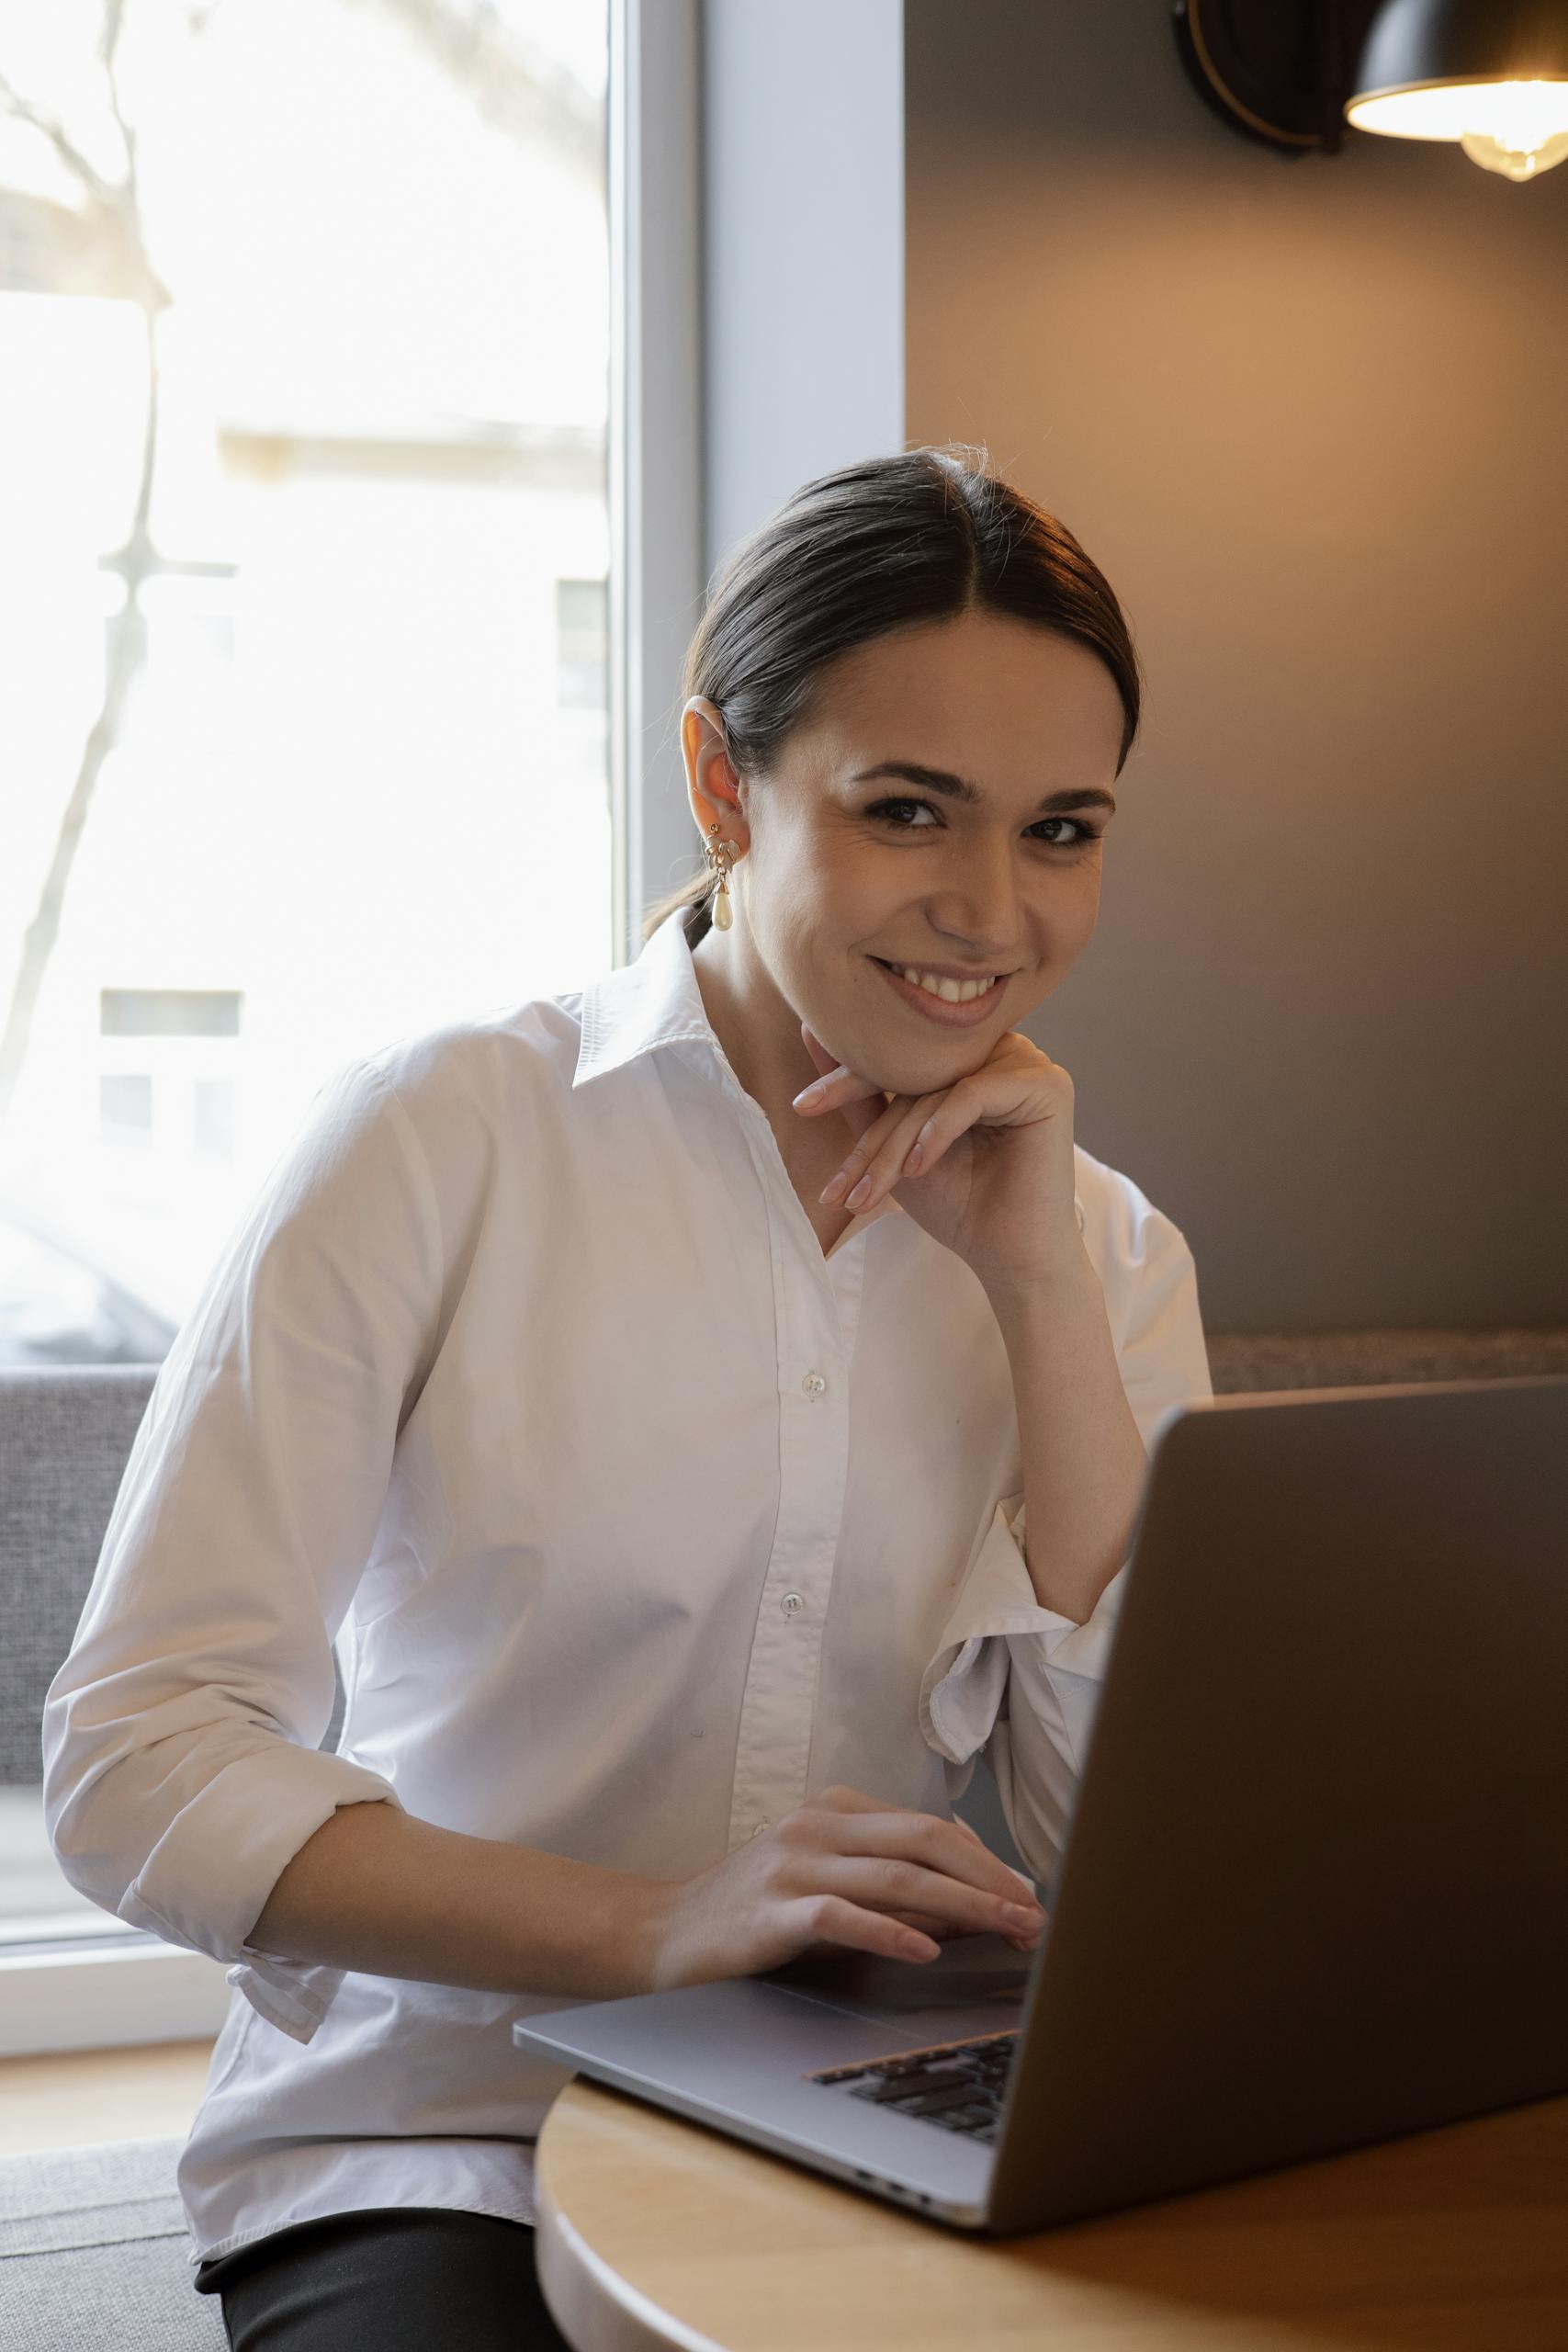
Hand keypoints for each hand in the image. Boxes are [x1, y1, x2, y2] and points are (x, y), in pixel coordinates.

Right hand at [640, 1784, 1045, 1991]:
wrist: (662, 1936)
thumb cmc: (753, 1916)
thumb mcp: (831, 1889)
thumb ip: (896, 1891)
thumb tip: (978, 1909)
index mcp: (835, 1810)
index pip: (930, 1826)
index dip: (988, 1862)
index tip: (1030, 1896)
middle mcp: (817, 1825)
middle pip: (925, 1840)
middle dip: (990, 1878)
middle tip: (1036, 1915)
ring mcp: (793, 1864)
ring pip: (897, 1876)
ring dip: (964, 1906)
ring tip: (1008, 1930)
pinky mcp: (772, 1910)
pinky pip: (841, 1916)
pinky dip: (889, 1931)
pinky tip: (926, 1950)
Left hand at [792, 1018, 1080, 1299]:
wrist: (1009, 1257)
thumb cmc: (958, 1203)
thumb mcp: (894, 1147)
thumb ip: (860, 1094)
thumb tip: (807, 1031)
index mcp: (968, 1054)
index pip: (898, 1057)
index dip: (847, 1081)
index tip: (801, 1106)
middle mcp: (1000, 1048)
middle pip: (915, 1074)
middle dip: (873, 1134)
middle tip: (839, 1180)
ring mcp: (1027, 1062)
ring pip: (938, 1089)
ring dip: (898, 1146)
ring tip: (872, 1195)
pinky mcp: (1046, 1085)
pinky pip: (972, 1094)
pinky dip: (938, 1132)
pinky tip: (919, 1170)